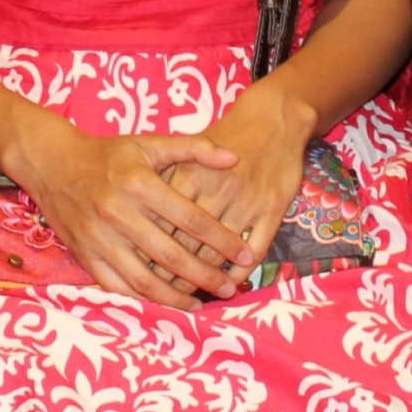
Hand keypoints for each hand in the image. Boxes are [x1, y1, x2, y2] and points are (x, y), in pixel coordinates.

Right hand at [10, 124, 256, 308]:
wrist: (52, 163)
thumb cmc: (108, 154)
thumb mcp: (148, 142)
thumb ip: (194, 148)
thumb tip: (234, 158)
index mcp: (140, 183)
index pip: (191, 218)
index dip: (222, 239)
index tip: (247, 253)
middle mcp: (119, 213)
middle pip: (172, 254)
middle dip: (207, 275)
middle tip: (232, 288)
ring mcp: (100, 239)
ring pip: (145, 278)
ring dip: (178, 296)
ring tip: (203, 303)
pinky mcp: (85, 256)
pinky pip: (119, 287)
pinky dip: (144, 300)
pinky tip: (166, 303)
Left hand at [159, 82, 315, 288]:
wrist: (273, 119)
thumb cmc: (226, 136)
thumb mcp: (188, 149)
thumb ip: (164, 179)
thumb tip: (138, 215)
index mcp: (188, 175)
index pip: (162, 224)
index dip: (150, 252)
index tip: (142, 271)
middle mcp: (215, 190)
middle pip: (187, 244)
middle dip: (174, 273)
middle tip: (166, 291)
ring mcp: (245, 202)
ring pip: (218, 253)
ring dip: (206, 277)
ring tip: (196, 293)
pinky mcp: (272, 210)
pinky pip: (254, 250)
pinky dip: (240, 271)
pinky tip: (230, 282)